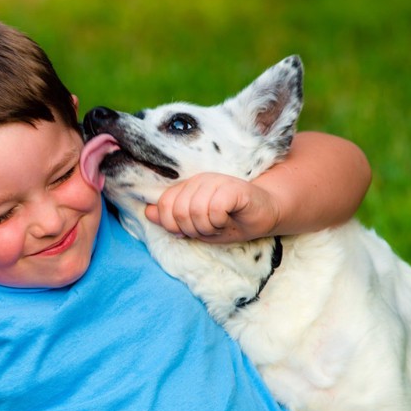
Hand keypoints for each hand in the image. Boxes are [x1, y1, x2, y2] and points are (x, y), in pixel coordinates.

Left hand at [144, 173, 279, 242]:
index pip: (164, 204)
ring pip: (196, 211)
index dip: (173, 225)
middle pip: (179, 211)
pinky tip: (228, 219)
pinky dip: (219, 221)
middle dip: (193, 229)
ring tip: (219, 225)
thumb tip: (147, 212)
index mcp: (187, 186)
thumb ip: (171, 219)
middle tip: (209, 229)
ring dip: (208, 227)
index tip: (189, 231)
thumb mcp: (196, 225)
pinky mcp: (232, 187)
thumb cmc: (229, 221)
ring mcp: (215, 181)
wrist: (263, 216)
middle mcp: (199, 180)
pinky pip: (214, 209)